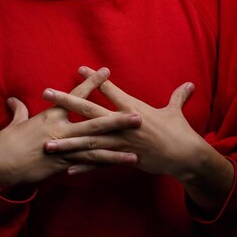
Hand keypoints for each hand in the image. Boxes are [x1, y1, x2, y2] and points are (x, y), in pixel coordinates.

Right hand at [0, 67, 140, 193]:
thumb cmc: (5, 142)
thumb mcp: (14, 124)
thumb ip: (19, 111)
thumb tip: (14, 100)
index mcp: (51, 116)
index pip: (76, 96)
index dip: (92, 83)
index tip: (107, 71)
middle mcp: (61, 131)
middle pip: (94, 124)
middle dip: (117, 120)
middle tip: (138, 116)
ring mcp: (64, 150)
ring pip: (95, 148)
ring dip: (117, 149)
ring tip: (136, 149)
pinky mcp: (62, 166)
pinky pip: (86, 165)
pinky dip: (102, 165)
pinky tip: (115, 167)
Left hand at [43, 66, 201, 180]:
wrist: (184, 156)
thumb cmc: (179, 131)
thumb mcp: (175, 111)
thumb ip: (177, 97)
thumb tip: (190, 84)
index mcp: (131, 108)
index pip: (109, 89)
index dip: (94, 78)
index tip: (78, 68)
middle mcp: (121, 123)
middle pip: (89, 110)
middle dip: (66, 101)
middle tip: (46, 93)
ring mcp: (119, 142)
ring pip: (88, 140)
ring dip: (67, 141)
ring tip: (48, 142)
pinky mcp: (122, 158)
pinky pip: (99, 163)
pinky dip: (84, 166)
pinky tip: (67, 169)